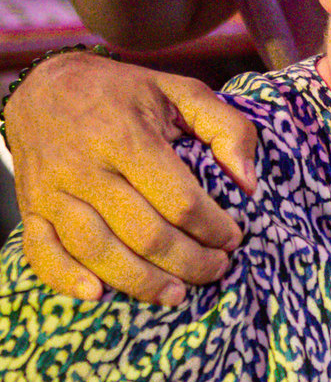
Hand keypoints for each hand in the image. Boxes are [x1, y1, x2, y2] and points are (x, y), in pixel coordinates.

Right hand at [11, 55, 256, 304]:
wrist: (45, 86)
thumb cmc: (121, 92)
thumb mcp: (180, 91)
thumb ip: (226, 128)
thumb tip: (248, 183)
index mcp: (128, 136)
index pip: (180, 200)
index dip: (213, 227)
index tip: (233, 238)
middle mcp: (86, 167)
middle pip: (144, 234)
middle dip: (189, 261)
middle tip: (216, 269)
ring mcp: (53, 192)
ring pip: (99, 252)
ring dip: (142, 282)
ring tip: (177, 295)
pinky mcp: (30, 209)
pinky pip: (42, 254)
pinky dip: (67, 280)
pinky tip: (98, 295)